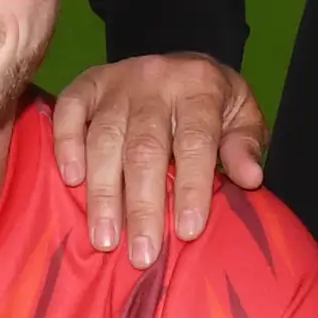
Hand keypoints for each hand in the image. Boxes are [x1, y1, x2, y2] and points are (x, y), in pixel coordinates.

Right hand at [52, 54, 267, 266]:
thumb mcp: (243, 115)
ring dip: (103, 192)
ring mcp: (117, 81)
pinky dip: (67, 145)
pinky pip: (69, 110)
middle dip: (143, 204)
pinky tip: (71, 181)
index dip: (191, 187)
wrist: (181, 64)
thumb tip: (250, 177)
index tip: (186, 231)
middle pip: (145, 147)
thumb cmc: (213, 104)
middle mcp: (156, 80)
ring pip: (105, 138)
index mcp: (200, 87)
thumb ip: (245, 144)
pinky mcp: (87, 84)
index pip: (195, 140)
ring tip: (105, 238)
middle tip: (142, 254)